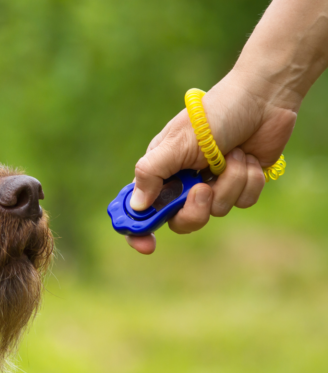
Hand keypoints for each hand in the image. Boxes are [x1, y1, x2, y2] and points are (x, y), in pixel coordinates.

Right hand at [126, 70, 297, 253]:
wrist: (262, 100)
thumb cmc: (214, 115)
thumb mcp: (176, 143)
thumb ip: (151, 173)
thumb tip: (137, 206)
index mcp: (160, 171)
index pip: (140, 209)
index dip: (139, 230)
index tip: (147, 246)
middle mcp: (183, 182)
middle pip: (181, 221)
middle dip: (196, 209)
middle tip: (203, 189)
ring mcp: (212, 185)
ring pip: (216, 211)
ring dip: (229, 182)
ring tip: (232, 155)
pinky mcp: (239, 185)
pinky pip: (242, 202)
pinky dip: (248, 180)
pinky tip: (248, 158)